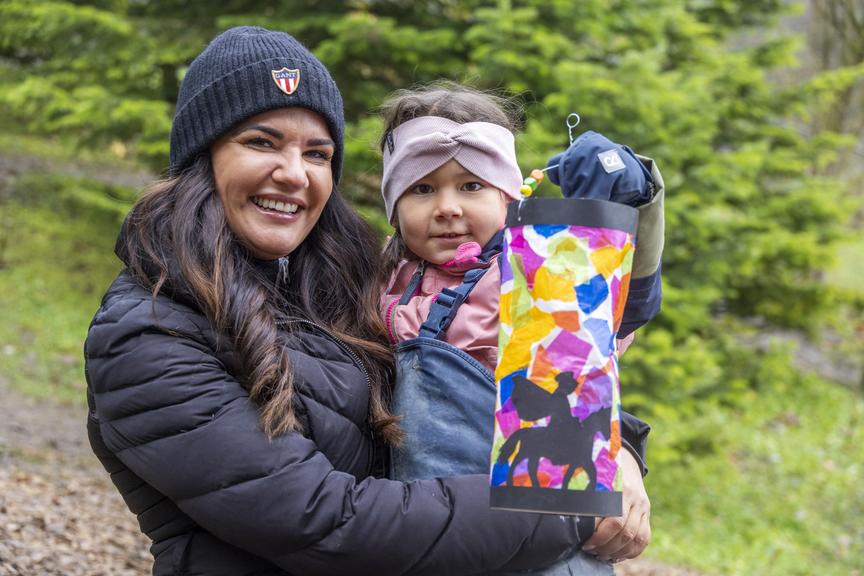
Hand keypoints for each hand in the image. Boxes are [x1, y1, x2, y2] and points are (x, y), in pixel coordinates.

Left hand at [581, 447, 650, 561]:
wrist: (624, 459)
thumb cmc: (600, 470)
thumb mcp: (592, 477)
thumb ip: (584, 495)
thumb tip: (569, 516)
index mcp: (618, 487)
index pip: (612, 519)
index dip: (598, 536)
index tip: (584, 543)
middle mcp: (633, 497)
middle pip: (624, 531)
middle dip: (606, 546)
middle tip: (591, 552)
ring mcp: (643, 505)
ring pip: (636, 537)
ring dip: (618, 551)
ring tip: (602, 556)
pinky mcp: (647, 512)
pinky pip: (645, 537)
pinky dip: (632, 551)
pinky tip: (618, 555)